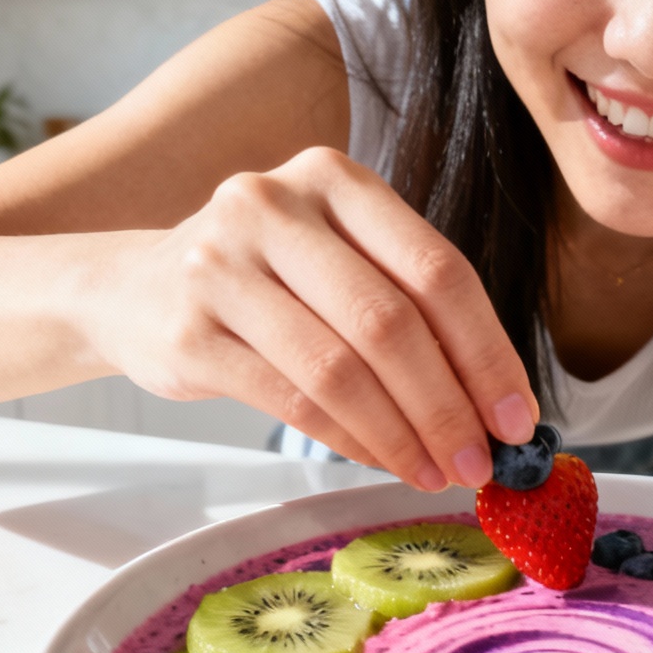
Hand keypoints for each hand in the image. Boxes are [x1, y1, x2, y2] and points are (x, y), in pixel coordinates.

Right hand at [84, 146, 537, 489]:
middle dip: (448, 405)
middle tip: (481, 463)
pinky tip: (380, 461)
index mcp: (335, 180)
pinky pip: (290, 398)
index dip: (487, 352)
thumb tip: (500, 405)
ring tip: (435, 472)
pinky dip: (348, 439)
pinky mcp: (187, 328)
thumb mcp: (337, 261)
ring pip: (339, 368)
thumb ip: (410, 309)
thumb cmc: (266, 282)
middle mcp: (275, 205)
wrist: (134, 289)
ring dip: (401, 435)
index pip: (435, 270)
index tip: (519, 418)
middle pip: (390, 322)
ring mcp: (221, 263)